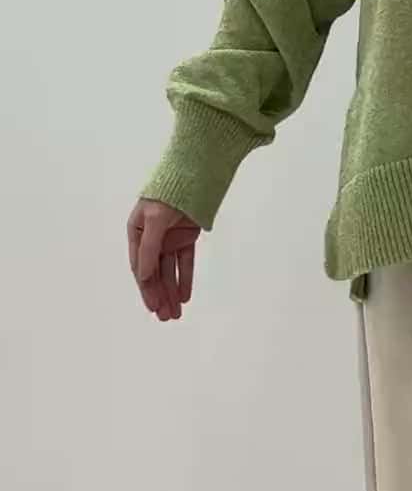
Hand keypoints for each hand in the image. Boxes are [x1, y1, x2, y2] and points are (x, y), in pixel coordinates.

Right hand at [127, 199, 201, 321]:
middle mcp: (151, 236)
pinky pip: (185, 261)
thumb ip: (149, 247)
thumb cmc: (169, 192)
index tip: (153, 307)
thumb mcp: (155, 219)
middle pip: (154, 272)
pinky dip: (185, 278)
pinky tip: (185, 296)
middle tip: (166, 318)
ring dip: (172, 292)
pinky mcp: (186, 236)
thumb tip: (142, 276)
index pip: (140, 266)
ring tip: (176, 313)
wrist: (196, 172)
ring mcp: (169, 237)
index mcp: (137, 230)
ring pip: (170, 270)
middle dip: (160, 295)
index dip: (147, 288)